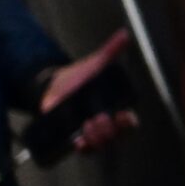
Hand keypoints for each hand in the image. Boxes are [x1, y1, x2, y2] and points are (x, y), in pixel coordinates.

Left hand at [36, 29, 138, 155]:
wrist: (54, 85)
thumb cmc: (79, 77)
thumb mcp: (96, 63)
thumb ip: (111, 50)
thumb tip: (124, 34)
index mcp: (115, 109)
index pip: (130, 123)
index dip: (129, 124)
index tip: (123, 116)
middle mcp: (106, 125)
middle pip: (117, 139)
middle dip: (110, 132)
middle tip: (99, 119)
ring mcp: (91, 134)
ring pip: (102, 147)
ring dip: (97, 140)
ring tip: (87, 126)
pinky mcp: (76, 138)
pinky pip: (85, 151)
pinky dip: (83, 149)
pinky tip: (79, 142)